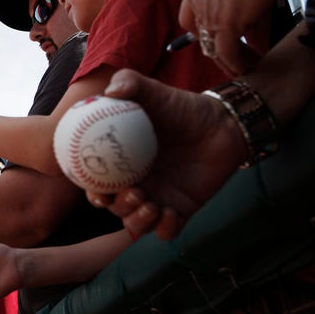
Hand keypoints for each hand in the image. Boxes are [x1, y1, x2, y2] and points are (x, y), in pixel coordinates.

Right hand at [89, 69, 248, 239]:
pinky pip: (167, 231)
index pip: (97, 183)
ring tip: (150, 205)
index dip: (92, 191)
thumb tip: (110, 91)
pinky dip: (165, 229)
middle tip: (132, 193)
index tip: (96, 191)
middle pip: (115, 207)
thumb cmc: (183, 107)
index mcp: (121, 162)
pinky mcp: (181, 211)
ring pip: (136, 223)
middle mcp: (136, 183)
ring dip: (138, 220)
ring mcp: (158, 199)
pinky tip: (170, 214)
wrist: (222, 125)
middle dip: (117, 208)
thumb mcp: (155, 91)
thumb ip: (130, 82)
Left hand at [181, 0, 279, 75]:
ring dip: (229, 60)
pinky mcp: (226, 25)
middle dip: (215, 48)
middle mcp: (195, 0)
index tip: (216, 37)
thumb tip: (250, 15)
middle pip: (199, 35)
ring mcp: (208, 14)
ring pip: (213, 48)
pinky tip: (249, 67)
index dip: (204, 30)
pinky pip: (228, 53)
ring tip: (243, 66)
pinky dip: (239, 63)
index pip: (190, 16)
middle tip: (231, 57)